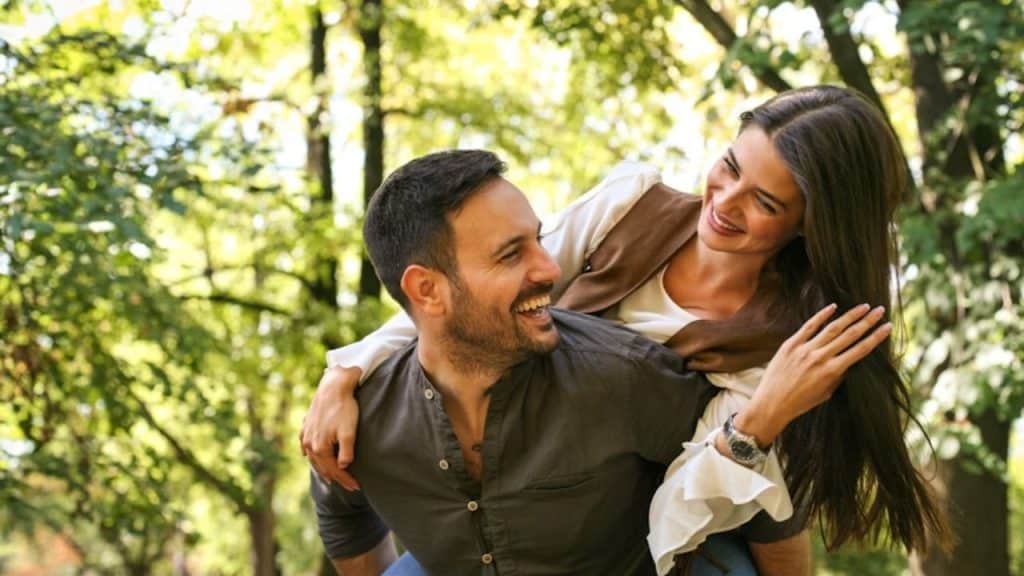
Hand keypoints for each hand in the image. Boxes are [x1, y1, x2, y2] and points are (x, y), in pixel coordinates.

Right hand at [300, 365, 362, 490]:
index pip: (335, 470)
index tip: (357, 486)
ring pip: (313, 458)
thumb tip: (343, 466)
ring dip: (322, 468)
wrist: (333, 387)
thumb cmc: (344, 408)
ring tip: (331, 476)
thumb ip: (346, 452)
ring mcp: (305, 435)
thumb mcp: (349, 432)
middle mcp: (309, 444)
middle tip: (349, 485)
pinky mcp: (306, 426)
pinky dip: (310, 454)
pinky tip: (309, 456)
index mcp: (320, 448)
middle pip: (323, 467)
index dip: (346, 480)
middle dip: (337, 477)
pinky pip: (305, 445)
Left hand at [737, 303, 890, 445]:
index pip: (860, 350)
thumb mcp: (826, 392)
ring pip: (832, 327)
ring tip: (863, 306)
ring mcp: (805, 349)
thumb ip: (839, 375)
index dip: (876, 337)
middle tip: (880, 310)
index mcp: (832, 371)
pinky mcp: (790, 344)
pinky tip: (833, 306)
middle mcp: (820, 358)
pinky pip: (809, 326)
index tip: (888, 326)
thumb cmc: (801, 402)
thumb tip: (851, 359)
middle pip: (850, 335)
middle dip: (867, 321)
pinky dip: (822, 315)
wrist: (771, 403)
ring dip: (850, 315)